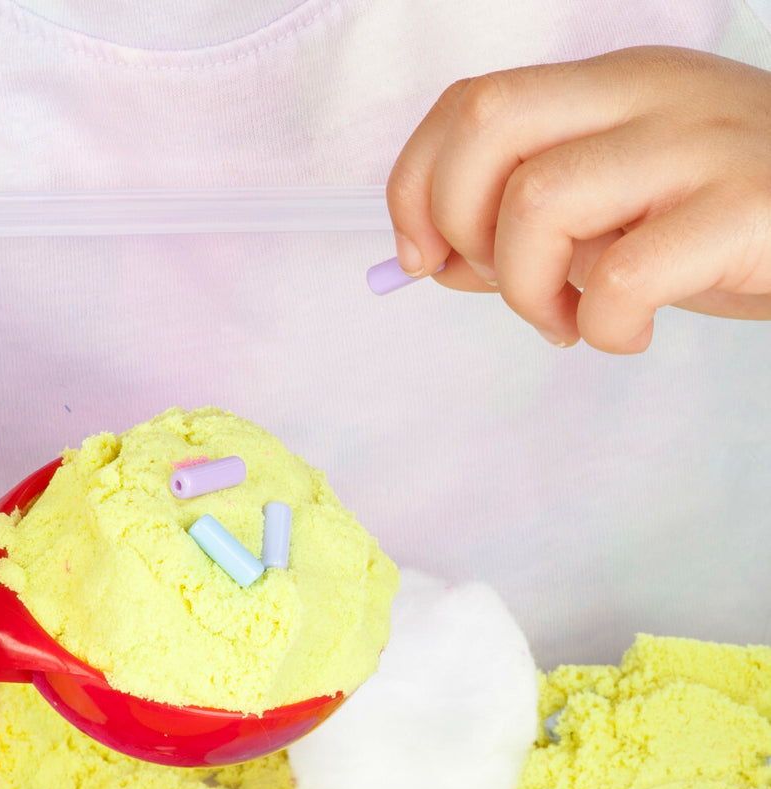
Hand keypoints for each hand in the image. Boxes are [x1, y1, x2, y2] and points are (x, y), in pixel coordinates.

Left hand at [386, 46, 770, 351]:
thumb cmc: (720, 224)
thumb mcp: (612, 213)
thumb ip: (524, 229)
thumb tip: (434, 261)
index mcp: (607, 88)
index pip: (470, 103)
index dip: (416, 184)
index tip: (421, 256)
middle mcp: (646, 96)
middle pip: (487, 124)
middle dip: (458, 223)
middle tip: (499, 283)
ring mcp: (696, 145)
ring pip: (538, 202)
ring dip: (526, 289)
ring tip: (567, 320)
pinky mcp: (742, 208)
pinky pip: (622, 277)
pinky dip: (602, 327)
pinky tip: (630, 333)